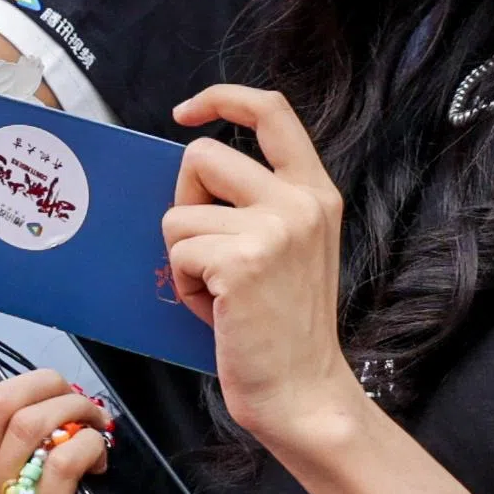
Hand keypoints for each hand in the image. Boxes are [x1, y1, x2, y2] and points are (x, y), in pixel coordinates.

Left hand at [164, 84, 369, 451]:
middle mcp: (300, 201)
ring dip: (184, 256)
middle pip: (200, 156)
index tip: (186, 112)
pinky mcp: (241, 261)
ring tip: (218, 293)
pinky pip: (177, 251)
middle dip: (185, 203)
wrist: (304, 394)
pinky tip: (215, 311)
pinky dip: (183, 285)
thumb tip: (192, 169)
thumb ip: (260, 203)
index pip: (272, 111)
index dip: (222, 99)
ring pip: (179, 212)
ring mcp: (273, 228)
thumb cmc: (286, 329)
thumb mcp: (293, 248)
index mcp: (316, 192)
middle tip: (207, 253)